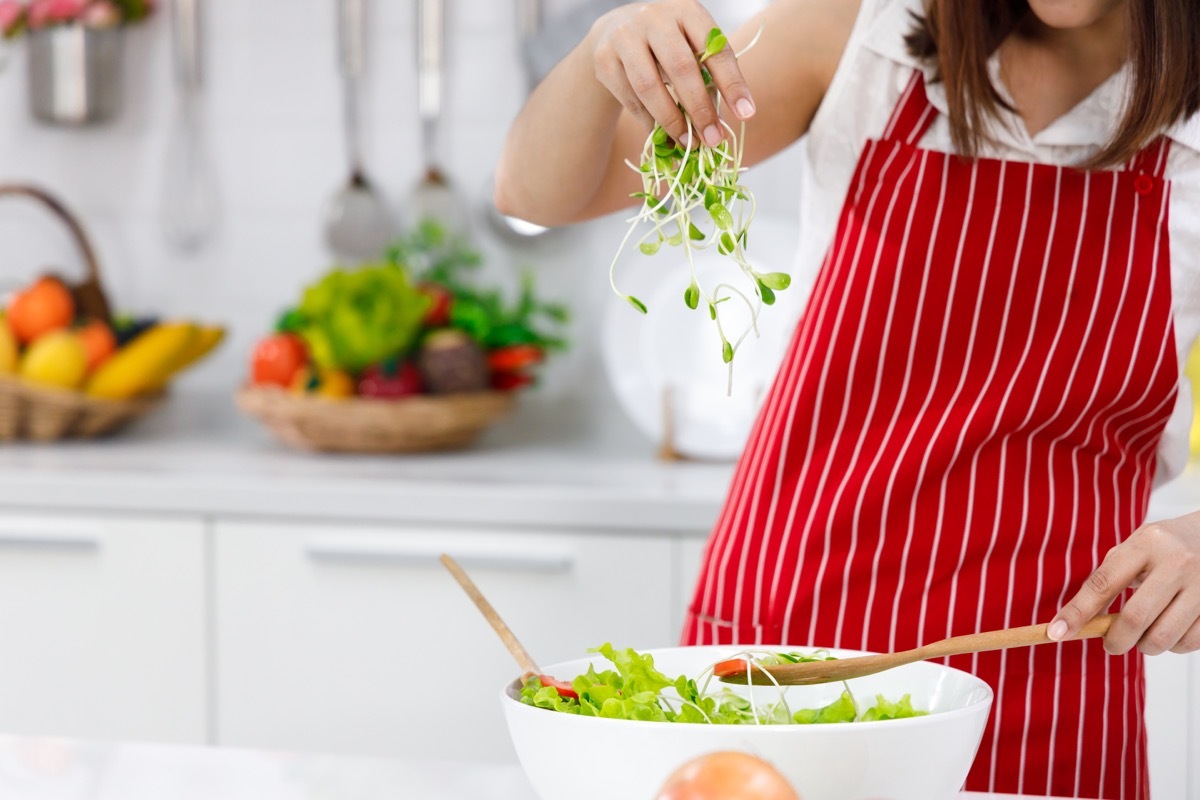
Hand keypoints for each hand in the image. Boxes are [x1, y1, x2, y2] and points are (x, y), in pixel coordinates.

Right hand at [587, 0, 755, 147]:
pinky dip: (649, 122)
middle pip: (681, 68)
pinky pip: (630, 99)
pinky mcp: (604, 60)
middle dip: (699, 109)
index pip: (715, 49)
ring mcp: (625, 37)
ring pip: (649, 87)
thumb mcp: (691, 49)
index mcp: (687, 11)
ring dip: (671, 121)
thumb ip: (708, 79)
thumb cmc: (667, 46)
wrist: (616, 31)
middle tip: (713, 139)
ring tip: (688, 144)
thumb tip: (719, 129)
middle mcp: (654, 18)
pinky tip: (663, 136)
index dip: (733, 84)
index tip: (747, 114)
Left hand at [1049, 512, 1199, 654]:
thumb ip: (1109, 578)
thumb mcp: (1136, 548)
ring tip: (1142, 636)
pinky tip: (1169, 631)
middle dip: (1115, 641)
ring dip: (1144, 646)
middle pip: (1134, 618)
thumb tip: (1081, 619)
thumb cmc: (1165, 547)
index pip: (1103, 583)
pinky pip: (1189, 643)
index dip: (1077, 612)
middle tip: (1110, 644)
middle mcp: (1176, 563)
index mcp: (1146, 544)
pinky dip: (1172, 646)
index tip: (1056, 632)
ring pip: (1162, 637)